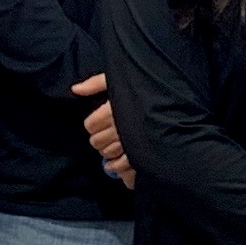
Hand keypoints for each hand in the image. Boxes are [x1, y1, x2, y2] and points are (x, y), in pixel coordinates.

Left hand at [77, 73, 135, 189]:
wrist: (170, 101)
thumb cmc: (143, 88)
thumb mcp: (118, 78)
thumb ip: (96, 83)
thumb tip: (75, 89)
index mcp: (112, 109)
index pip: (90, 125)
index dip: (92, 124)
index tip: (98, 123)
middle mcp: (119, 126)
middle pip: (97, 141)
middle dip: (99, 139)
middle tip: (105, 135)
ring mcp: (129, 141)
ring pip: (107, 153)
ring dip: (107, 151)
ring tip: (112, 146)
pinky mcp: (140, 152)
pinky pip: (121, 164)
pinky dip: (115, 166)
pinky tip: (113, 164)